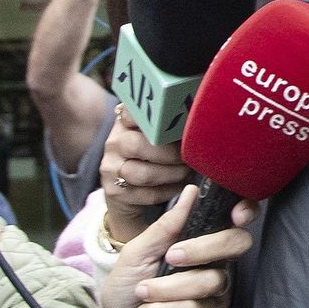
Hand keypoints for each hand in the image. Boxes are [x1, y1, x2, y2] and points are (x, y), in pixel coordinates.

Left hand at [98, 183, 258, 307]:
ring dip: (170, 288)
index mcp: (198, 238)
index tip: (236, 215)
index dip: (246, 210)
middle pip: (236, 244)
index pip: (234, 219)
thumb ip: (166, 226)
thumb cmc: (126, 287)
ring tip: (142, 292)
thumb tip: (191, 192)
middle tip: (171, 257)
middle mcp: (214, 260)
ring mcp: (215, 289)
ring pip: (211, 280)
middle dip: (203, 248)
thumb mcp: (136, 253)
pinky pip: (197, 307)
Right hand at [101, 104, 191, 240]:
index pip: (131, 112)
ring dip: (173, 175)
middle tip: (187, 157)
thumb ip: (168, 125)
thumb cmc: (149, 158)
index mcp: (125, 123)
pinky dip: (170, 191)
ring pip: (144, 174)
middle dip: (170, 154)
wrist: (126, 192)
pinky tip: (179, 186)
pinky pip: (148, 194)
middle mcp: (114, 143)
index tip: (174, 122)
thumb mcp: (153, 136)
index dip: (152, 118)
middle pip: (137, 145)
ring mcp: (111, 168)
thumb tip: (197, 118)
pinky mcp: (115, 192)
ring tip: (186, 172)